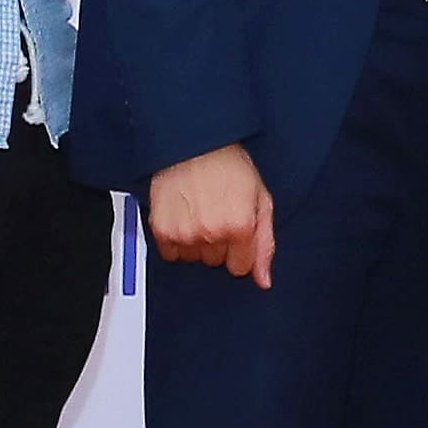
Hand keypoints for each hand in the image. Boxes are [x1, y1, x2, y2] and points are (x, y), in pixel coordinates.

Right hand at [147, 142, 276, 284]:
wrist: (196, 146)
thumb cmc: (230, 167)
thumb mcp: (261, 201)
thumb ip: (265, 244)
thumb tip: (264, 281)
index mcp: (240, 227)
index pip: (240, 268)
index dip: (240, 250)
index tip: (236, 232)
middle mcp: (212, 234)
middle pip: (216, 262)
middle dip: (219, 244)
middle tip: (218, 214)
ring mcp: (185, 233)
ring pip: (194, 258)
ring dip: (197, 242)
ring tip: (200, 212)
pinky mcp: (162, 230)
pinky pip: (171, 253)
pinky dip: (177, 240)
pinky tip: (184, 217)